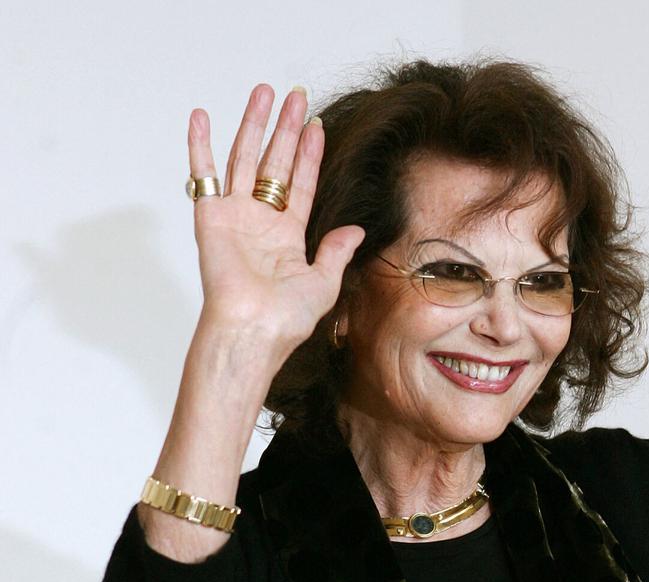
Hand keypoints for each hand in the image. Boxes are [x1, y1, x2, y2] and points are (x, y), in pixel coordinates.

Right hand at [187, 84, 363, 350]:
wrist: (254, 330)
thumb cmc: (287, 318)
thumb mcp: (325, 282)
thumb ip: (336, 252)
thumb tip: (356, 230)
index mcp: (288, 235)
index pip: (301, 183)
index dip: (310, 154)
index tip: (318, 125)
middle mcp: (261, 220)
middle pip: (275, 162)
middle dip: (286, 128)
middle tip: (295, 95)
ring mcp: (235, 215)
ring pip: (245, 158)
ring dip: (254, 124)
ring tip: (264, 93)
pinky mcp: (210, 216)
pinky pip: (203, 174)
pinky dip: (199, 144)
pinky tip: (202, 115)